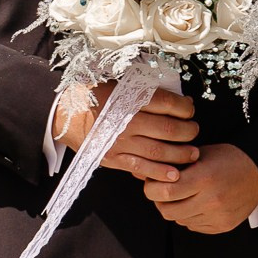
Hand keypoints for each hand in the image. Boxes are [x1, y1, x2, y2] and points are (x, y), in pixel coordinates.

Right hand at [52, 84, 198, 182]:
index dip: (185, 108)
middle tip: (194, 131)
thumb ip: (145, 91)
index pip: (168, 103)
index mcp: (127, 97)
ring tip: (193, 153)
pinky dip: (160, 172)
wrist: (63, 113)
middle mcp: (125, 120)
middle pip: (168, 129)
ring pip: (159, 151)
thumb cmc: (93, 95)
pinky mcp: (113, 158)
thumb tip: (178, 101)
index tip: (190, 110)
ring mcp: (119, 141)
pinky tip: (174, 173)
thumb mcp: (118, 84)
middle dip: (188, 131)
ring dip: (181, 154)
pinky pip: (142, 167)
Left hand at [143, 143, 257, 233]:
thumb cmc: (228, 158)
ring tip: (180, 196)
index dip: (152, 188)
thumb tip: (142, 172)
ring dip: (175, 209)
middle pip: (167, 210)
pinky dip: (189, 217)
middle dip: (159, 201)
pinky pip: (193, 226)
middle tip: (161, 190)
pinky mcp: (223, 226)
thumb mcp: (200, 154)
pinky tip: (195, 204)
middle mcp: (211, 200)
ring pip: (179, 220)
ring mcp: (218, 216)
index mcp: (203, 178)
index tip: (153, 182)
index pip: (164, 192)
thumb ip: (174, 164)